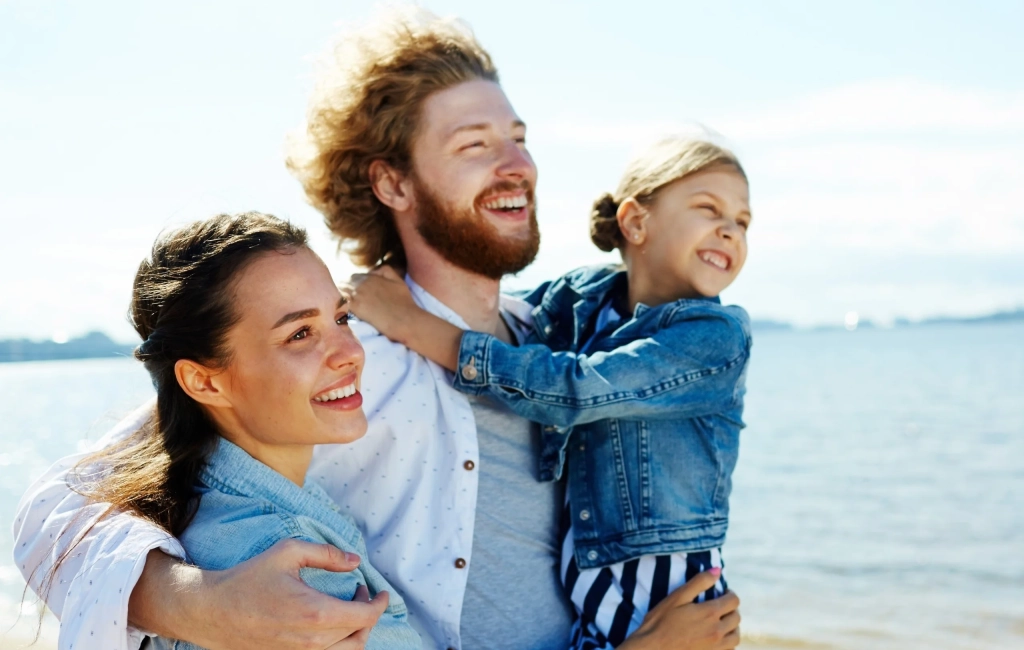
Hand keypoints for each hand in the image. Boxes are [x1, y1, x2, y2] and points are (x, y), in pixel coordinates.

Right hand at [142, 540, 387, 649]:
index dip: (380, 604)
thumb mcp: (288, 553)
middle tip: (361, 592)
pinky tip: (332, 623)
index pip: (365, 617)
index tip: (380, 591)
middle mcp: (312, 641)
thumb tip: (355, 561)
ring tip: (349, 608)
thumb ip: (326, 554)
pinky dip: (340, 643)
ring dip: (357, 631)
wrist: (213, 612)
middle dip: (369, 613)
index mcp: (315, 612)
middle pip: (360, 636)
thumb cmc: (249, 579)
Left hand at [339, 265, 417, 342]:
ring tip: (349, 305)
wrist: (403, 319)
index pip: (354, 277)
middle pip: (346, 284)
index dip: (355, 284)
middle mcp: (362, 284)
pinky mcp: (355, 308)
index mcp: (370, 277)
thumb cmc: (404, 301)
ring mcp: (357, 296)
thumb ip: (386, 270)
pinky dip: (344, 306)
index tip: (357, 292)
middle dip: (347, 290)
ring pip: (343, 293)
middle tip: (352, 299)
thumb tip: (373, 271)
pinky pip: (344, 304)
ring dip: (344, 297)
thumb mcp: (398, 280)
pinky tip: (348, 311)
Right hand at [618, 569, 740, 649]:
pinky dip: (727, 643)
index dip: (730, 594)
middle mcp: (717, 631)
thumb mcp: (677, 597)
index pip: (733, 601)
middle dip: (731, 609)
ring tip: (722, 623)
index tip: (723, 593)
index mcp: (710, 613)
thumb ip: (699, 582)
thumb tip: (717, 570)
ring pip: (735, 636)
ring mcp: (716, 647)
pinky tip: (717, 639)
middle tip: (721, 606)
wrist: (652, 649)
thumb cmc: (660, 622)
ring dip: (732, 627)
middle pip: (736, 618)